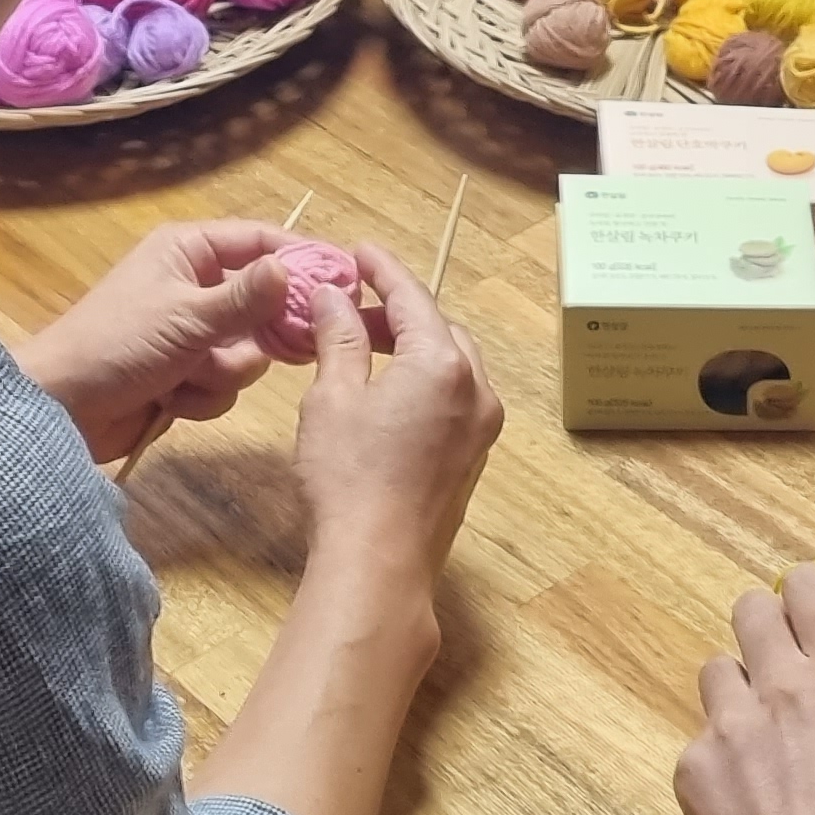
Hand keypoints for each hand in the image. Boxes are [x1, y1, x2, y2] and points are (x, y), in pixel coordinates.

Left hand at [18, 219, 345, 462]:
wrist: (60, 410)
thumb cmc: (116, 346)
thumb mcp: (185, 318)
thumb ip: (244, 298)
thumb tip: (292, 268)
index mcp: (189, 251)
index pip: (260, 241)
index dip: (303, 258)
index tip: (347, 280)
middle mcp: (194, 285)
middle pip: (263, 302)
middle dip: (260, 333)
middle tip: (285, 348)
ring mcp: (190, 333)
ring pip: (247, 351)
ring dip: (222, 372)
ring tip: (187, 375)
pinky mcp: (185, 374)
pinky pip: (224, 383)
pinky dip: (203, 395)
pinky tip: (172, 400)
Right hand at [290, 242, 501, 588]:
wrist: (378, 563)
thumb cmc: (349, 478)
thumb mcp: (333, 396)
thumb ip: (340, 338)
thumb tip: (333, 296)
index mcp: (442, 364)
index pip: (412, 297)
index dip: (382, 270)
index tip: (359, 252)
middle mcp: (476, 390)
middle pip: (439, 328)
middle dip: (398, 312)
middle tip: (351, 309)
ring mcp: (481, 428)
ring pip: (453, 364)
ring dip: (413, 347)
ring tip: (363, 349)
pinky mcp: (474, 458)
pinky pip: (456, 398)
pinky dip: (425, 380)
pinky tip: (386, 393)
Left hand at [675, 564, 814, 814]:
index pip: (810, 584)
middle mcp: (779, 690)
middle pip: (751, 608)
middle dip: (778, 631)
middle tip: (803, 681)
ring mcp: (726, 732)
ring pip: (719, 670)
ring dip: (746, 691)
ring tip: (774, 746)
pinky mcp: (692, 777)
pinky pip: (701, 739)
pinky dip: (726, 757)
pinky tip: (755, 804)